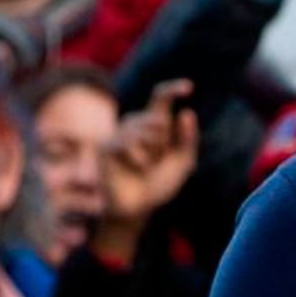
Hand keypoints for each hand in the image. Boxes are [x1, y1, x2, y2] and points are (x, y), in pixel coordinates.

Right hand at [96, 80, 197, 258]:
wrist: (137, 209)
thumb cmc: (159, 184)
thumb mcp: (183, 163)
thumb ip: (188, 140)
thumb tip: (186, 112)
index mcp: (153, 123)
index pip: (161, 97)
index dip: (174, 89)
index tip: (189, 87)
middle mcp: (134, 123)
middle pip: (159, 119)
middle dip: (165, 144)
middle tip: (156, 162)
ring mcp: (119, 133)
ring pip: (144, 131)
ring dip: (152, 154)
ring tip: (145, 168)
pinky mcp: (106, 145)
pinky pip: (129, 143)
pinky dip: (139, 160)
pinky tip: (135, 170)